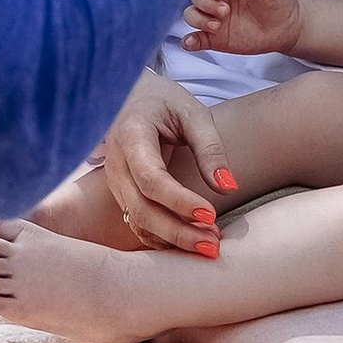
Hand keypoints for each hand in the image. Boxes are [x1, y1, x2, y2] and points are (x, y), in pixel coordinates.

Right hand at [98, 74, 240, 253]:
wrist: (132, 97)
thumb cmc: (164, 101)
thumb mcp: (192, 113)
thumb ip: (209, 148)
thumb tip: (228, 187)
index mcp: (131, 135)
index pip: (151, 178)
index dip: (179, 200)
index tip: (210, 214)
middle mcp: (116, 163)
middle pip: (142, 208)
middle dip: (178, 231)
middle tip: (214, 244)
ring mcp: (115, 181)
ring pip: (138, 221)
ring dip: (173, 239)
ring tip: (209, 244)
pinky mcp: (122, 193)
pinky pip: (138, 223)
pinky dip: (163, 238)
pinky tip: (190, 241)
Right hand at [182, 0, 303, 55]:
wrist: (284, 27)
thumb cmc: (277, 0)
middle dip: (205, 4)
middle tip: (225, 12)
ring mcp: (213, 18)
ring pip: (191, 15)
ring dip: (198, 20)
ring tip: (217, 26)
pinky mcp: (214, 38)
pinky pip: (195, 39)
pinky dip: (189, 41)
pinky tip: (191, 42)